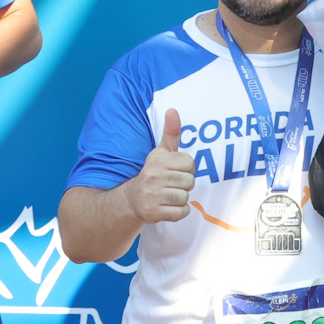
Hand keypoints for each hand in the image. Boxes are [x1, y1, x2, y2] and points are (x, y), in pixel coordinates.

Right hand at [126, 109, 196, 225]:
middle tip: (172, 185)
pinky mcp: (153, 213)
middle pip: (189, 181)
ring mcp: (152, 195)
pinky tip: (168, 207)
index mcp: (157, 160)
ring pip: (185, 197)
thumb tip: (173, 110)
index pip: (190, 163)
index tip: (175, 171)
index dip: (187, 169)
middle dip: (185, 184)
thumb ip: (171, 132)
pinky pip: (182, 212)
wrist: (133, 199)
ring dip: (181, 198)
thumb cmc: (154, 173)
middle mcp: (152, 176)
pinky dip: (179, 212)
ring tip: (169, 195)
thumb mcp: (161, 152)